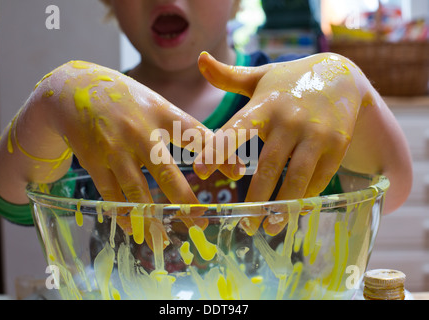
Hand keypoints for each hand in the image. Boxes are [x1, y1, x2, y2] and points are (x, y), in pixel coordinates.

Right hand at [36, 61, 243, 246]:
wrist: (71, 89)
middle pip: (166, 172)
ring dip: (152, 218)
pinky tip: (134, 229)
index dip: (218, 153)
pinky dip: (123, 214)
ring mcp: (115, 148)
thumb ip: (184, 127)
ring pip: (137, 191)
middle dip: (184, 200)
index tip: (238, 173)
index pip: (195, 134)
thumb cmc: (124, 99)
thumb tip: (216, 150)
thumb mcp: (156, 103)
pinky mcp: (94, 161)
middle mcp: (139, 131)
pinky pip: (111, 194)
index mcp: (160, 112)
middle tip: (200, 223)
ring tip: (165, 239)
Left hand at [194, 52, 364, 234]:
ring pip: (296, 177)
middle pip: (268, 165)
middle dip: (254, 197)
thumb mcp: (260, 76)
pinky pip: (319, 178)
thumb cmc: (289, 81)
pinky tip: (292, 211)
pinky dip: (305, 197)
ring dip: (282, 206)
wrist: (341, 77)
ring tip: (267, 227)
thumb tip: (200, 60)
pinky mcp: (336, 146)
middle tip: (242, 223)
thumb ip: (228, 77)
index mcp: (265, 105)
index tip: (199, 171)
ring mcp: (316, 134)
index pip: (236, 129)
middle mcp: (290, 120)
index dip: (218, 150)